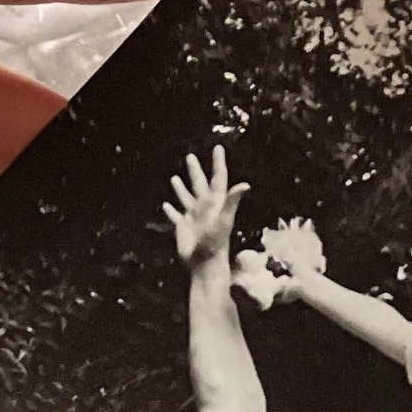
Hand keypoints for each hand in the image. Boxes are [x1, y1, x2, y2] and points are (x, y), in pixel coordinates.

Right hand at [164, 146, 247, 268]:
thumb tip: (245, 185)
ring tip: (175, 177)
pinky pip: (175, 215)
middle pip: (199, 184)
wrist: (204, 263)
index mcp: (215, 202)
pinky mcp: (183, 227)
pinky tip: (166, 204)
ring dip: (181, 188)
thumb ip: (232, 201)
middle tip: (190, 156)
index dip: (218, 163)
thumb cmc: (216, 242)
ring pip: (186, 198)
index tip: (218, 148)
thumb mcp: (224, 219)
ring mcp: (193, 217)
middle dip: (196, 170)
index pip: (218, 178)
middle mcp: (204, 207)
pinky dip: (170, 209)